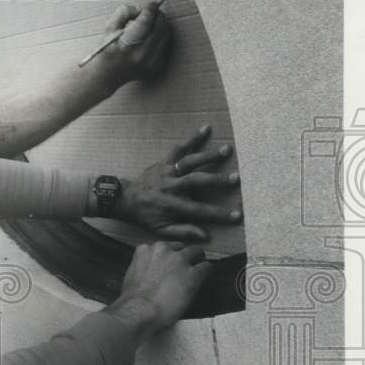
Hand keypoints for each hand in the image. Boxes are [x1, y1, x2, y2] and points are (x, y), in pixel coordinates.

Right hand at [92, 1, 170, 85]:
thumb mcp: (109, 28)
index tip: (151, 4)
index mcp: (127, 44)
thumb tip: (141, 9)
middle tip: (153, 11)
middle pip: (159, 27)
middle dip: (157, 16)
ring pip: (165, 35)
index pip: (146, 21)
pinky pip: (165, 46)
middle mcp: (141, 54)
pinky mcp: (157, 66)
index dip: (150, 9)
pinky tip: (149, 39)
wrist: (107, 75)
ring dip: (160, 26)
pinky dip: (160, 39)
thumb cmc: (107, 50)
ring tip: (151, 24)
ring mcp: (151, 62)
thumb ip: (124, 13)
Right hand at [105, 241, 212, 338]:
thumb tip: (148, 272)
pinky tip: (205, 278)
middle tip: (185, 268)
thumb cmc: (132, 298)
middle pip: (181, 247)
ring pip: (196, 252)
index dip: (168, 258)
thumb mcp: (131, 274)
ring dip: (197, 261)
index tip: (170, 265)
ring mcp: (180, 260)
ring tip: (198, 270)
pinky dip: (207, 273)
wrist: (140, 310)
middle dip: (184, 256)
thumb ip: (142, 266)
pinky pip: (207, 267)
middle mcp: (163, 250)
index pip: (163, 247)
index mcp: (146, 250)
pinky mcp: (194, 273)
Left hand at [114, 125, 242, 241]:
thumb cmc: (147, 216)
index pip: (199, 211)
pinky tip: (206, 129)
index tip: (237, 215)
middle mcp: (171, 186)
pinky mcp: (164, 162)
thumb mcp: (161, 230)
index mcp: (172, 205)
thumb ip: (183, 232)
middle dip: (217, 180)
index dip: (218, 214)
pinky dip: (192, 138)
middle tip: (237, 178)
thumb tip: (205, 236)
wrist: (126, 199)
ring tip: (227, 149)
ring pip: (189, 161)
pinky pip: (179, 149)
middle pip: (196, 181)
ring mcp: (167, 172)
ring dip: (209, 155)